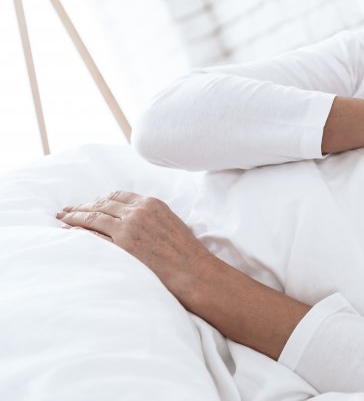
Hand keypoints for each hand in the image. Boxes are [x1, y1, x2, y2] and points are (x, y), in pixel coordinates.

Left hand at [55, 191, 211, 304]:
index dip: (100, 200)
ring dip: (74, 217)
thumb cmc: (188, 254)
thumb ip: (152, 218)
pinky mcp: (121, 246)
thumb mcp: (172, 224)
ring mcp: (128, 228)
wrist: (195, 273)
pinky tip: (68, 233)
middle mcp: (138, 212)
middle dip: (82, 207)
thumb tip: (137, 222)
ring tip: (62, 219)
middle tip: (67, 211)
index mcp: (152, 204)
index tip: (90, 204)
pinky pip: (92, 235)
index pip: (118, 196)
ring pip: (93, 217)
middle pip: (101, 204)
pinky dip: (77, 232)